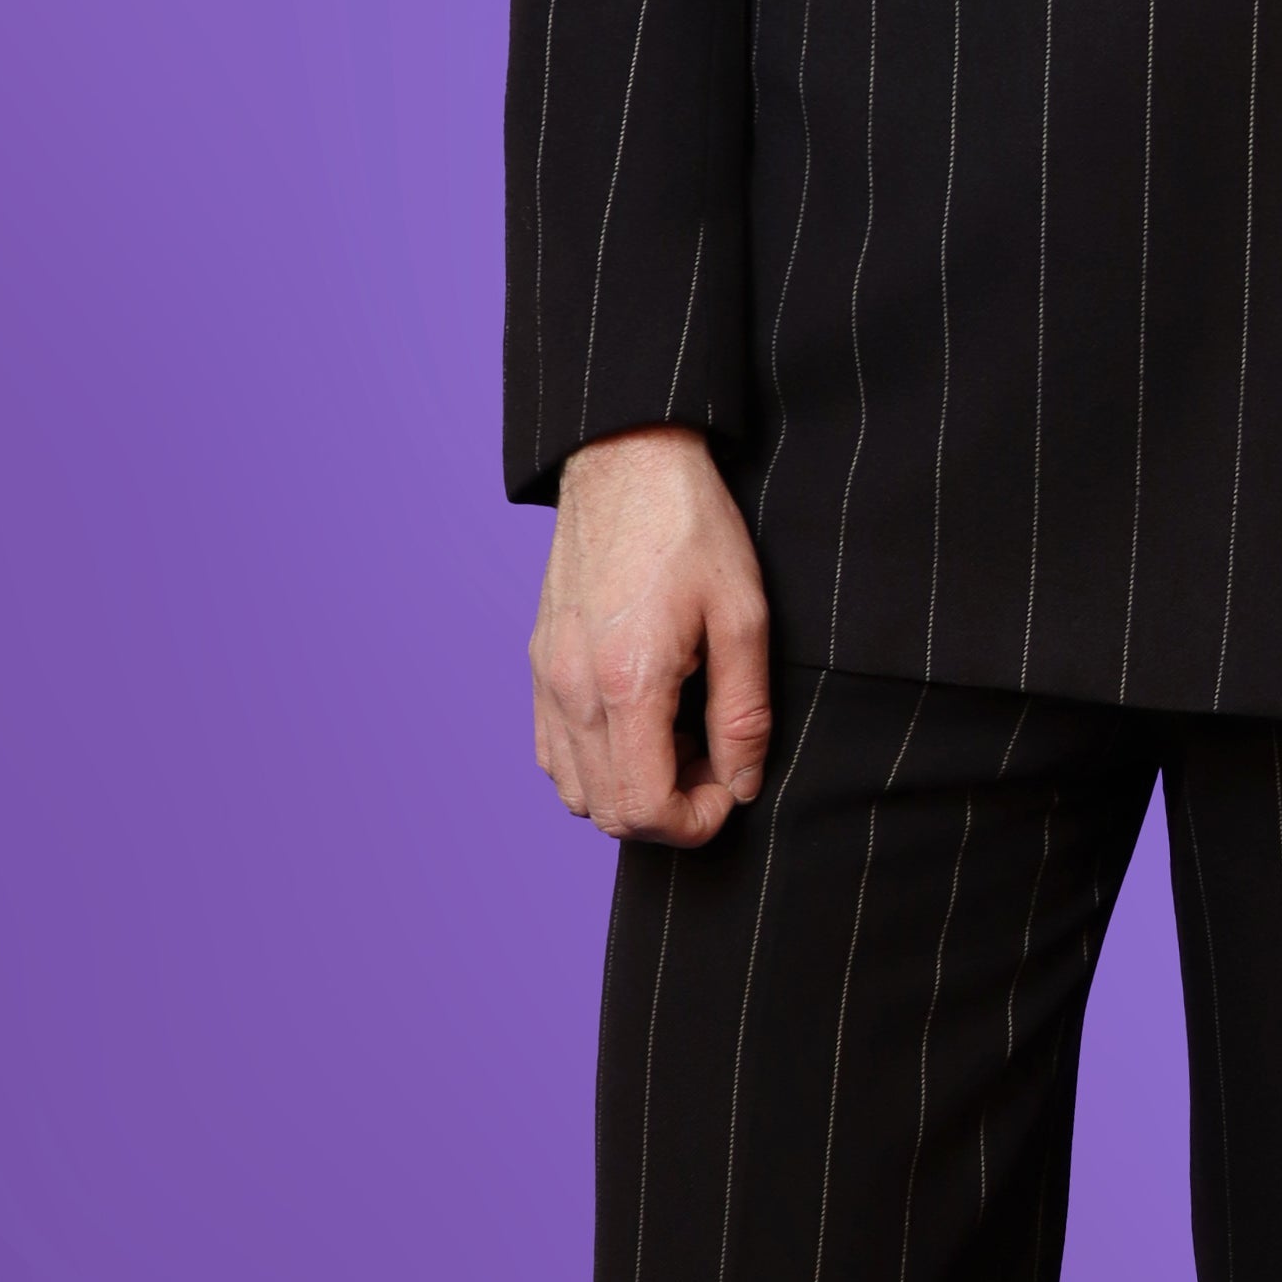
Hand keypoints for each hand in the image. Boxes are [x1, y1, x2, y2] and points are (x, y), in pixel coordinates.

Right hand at [529, 428, 772, 845]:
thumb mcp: (743, 615)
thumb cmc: (691, 527)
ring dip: (631, 789)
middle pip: (607, 812)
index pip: (644, 809)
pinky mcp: (538, 662)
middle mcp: (571, 691)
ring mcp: (546, 679)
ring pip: (575, 791)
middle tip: (715, 759)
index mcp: (626, 683)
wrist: (626, 460)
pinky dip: (597, 763)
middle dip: (668, 810)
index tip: (730, 788)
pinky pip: (555, 751)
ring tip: (682, 737)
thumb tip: (739, 784)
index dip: (695, 822)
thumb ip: (743, 712)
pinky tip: (642, 721)